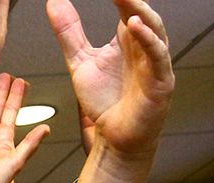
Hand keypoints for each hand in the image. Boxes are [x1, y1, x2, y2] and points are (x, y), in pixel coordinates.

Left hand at [47, 0, 173, 157]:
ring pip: (154, 30)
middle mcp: (143, 46)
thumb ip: (68, 33)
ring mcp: (154, 62)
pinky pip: (157, 56)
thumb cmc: (105, 101)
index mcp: (127, 39)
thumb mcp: (80, 62)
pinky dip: (148, 40)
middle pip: (141, 13)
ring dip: (141, 12)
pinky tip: (134, 26)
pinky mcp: (160, 81)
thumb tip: (53, 2)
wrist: (114, 138)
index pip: (125, 6)